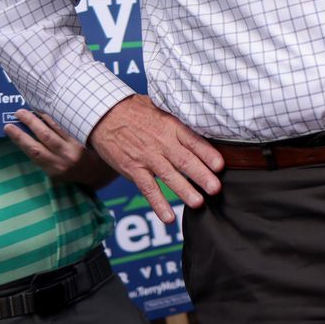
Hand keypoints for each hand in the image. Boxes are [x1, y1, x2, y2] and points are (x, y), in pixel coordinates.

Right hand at [6, 109, 111, 188]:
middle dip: (29, 123)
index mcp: (54, 168)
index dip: (20, 138)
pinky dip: (57, 116)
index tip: (8, 127)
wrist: (99, 173)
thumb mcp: (55, 171)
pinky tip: (49, 109)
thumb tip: (27, 138)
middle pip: (44, 136)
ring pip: (57, 127)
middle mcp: (65, 158)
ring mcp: (76, 146)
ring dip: (42, 116)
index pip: (34, 151)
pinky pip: (68, 124)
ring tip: (31, 108)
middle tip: (18, 112)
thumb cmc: (73, 173)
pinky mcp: (85, 138)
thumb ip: (44, 158)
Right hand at [86, 95, 224, 223]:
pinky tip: (168, 217)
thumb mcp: (160, 106)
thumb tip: (203, 124)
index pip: (193, 141)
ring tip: (198, 203)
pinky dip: (158, 203)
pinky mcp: (133, 169)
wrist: (104, 114)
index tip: (220, 166)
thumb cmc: (135, 110)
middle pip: (184, 160)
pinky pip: (148, 189)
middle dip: (202, 176)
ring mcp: (147, 157)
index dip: (208, 153)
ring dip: (184, 191)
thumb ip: (179, 120)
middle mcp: (161, 142)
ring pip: (169, 176)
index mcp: (171, 126)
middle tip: (216, 189)